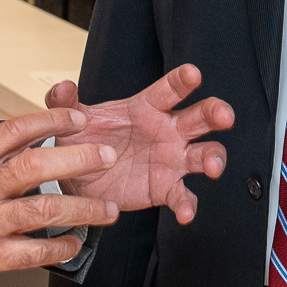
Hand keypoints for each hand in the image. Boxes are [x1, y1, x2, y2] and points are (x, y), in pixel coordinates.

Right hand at [0, 109, 117, 286]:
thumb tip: (16, 149)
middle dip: (79, 158)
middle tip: (106, 156)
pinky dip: (59, 249)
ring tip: (107, 209)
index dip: (53, 120)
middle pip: (38, 165)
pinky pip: (31, 253)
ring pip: (43, 210)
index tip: (79, 117)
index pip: (17, 130)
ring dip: (83, 209)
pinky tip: (75, 245)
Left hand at [42, 64, 231, 224]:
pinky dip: (188, 205)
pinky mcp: (167, 187)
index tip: (193, 74)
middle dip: (216, 113)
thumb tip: (62, 87)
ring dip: (214, 158)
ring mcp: (171, 159)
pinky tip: (184, 213)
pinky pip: (183, 195)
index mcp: (146, 107)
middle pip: (200, 116)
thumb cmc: (85, 140)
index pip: (169, 90)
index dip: (182, 81)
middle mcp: (167, 130)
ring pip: (205, 153)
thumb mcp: (73, 121)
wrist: (78, 180)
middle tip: (224, 116)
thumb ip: (66, 103)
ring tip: (211, 167)